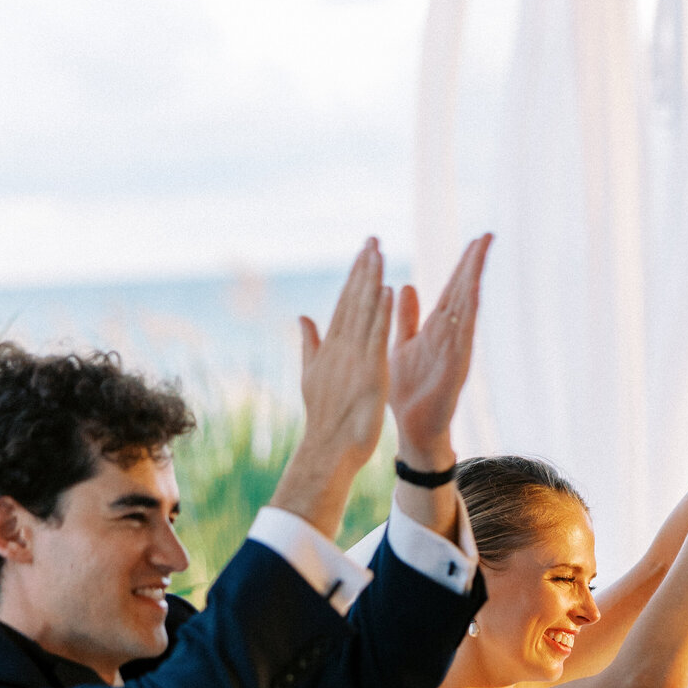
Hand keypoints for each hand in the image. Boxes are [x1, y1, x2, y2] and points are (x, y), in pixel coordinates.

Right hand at [270, 238, 391, 535]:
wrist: (328, 448)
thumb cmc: (325, 417)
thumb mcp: (312, 374)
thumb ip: (309, 343)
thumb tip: (302, 316)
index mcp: (332, 347)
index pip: (344, 304)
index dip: (353, 277)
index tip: (363, 252)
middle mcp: (341, 347)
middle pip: (352, 300)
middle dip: (363, 268)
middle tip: (372, 239)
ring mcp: (353, 357)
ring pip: (363, 311)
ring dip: (370, 281)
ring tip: (378, 252)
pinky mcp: (368, 371)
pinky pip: (375, 337)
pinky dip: (379, 313)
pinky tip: (386, 290)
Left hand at [389, 234, 492, 469]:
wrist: (412, 428)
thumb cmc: (408, 390)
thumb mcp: (402, 346)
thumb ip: (407, 319)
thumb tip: (407, 286)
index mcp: (436, 329)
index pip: (453, 290)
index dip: (464, 265)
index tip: (477, 240)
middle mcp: (450, 336)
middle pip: (464, 293)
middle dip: (473, 265)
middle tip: (486, 236)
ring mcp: (455, 350)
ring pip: (466, 310)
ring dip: (472, 282)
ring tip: (481, 256)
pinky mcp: (455, 367)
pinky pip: (463, 337)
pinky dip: (467, 315)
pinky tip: (472, 294)